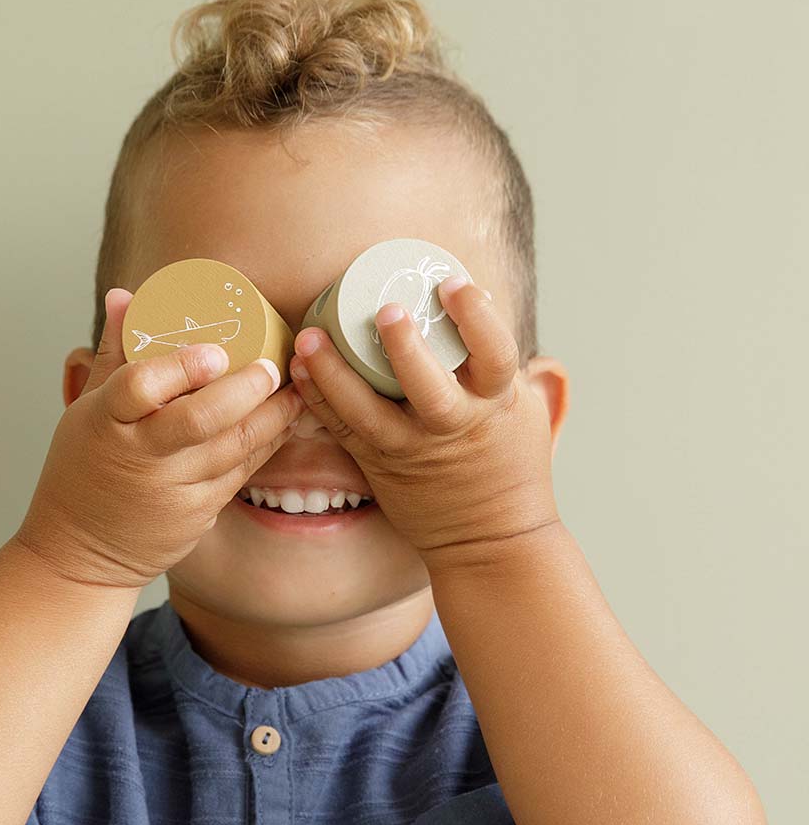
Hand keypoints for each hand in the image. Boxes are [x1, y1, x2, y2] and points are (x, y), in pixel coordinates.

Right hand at [14, 288, 305, 587]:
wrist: (80, 552)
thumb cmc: (83, 470)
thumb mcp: (86, 409)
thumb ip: (114, 353)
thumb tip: (125, 296)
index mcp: (105, 421)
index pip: (138, 386)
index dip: (180, 367)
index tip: (214, 351)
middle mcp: (139, 455)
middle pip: (199, 419)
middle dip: (245, 390)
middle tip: (272, 367)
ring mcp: (172, 488)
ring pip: (232, 448)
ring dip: (272, 417)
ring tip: (294, 390)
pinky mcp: (197, 514)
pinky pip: (240, 473)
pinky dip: (266, 446)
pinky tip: (284, 424)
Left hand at [288, 276, 559, 571]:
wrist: (490, 542)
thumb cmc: (511, 467)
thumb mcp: (523, 411)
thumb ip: (506, 364)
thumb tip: (492, 304)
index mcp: (495, 405)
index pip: (495, 354)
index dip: (476, 316)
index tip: (454, 283)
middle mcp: (452, 427)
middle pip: (429, 388)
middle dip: (406, 349)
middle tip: (383, 310)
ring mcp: (411, 449)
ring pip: (368, 412)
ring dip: (334, 374)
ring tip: (309, 337)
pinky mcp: (379, 465)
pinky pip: (343, 430)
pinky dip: (319, 399)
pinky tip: (300, 369)